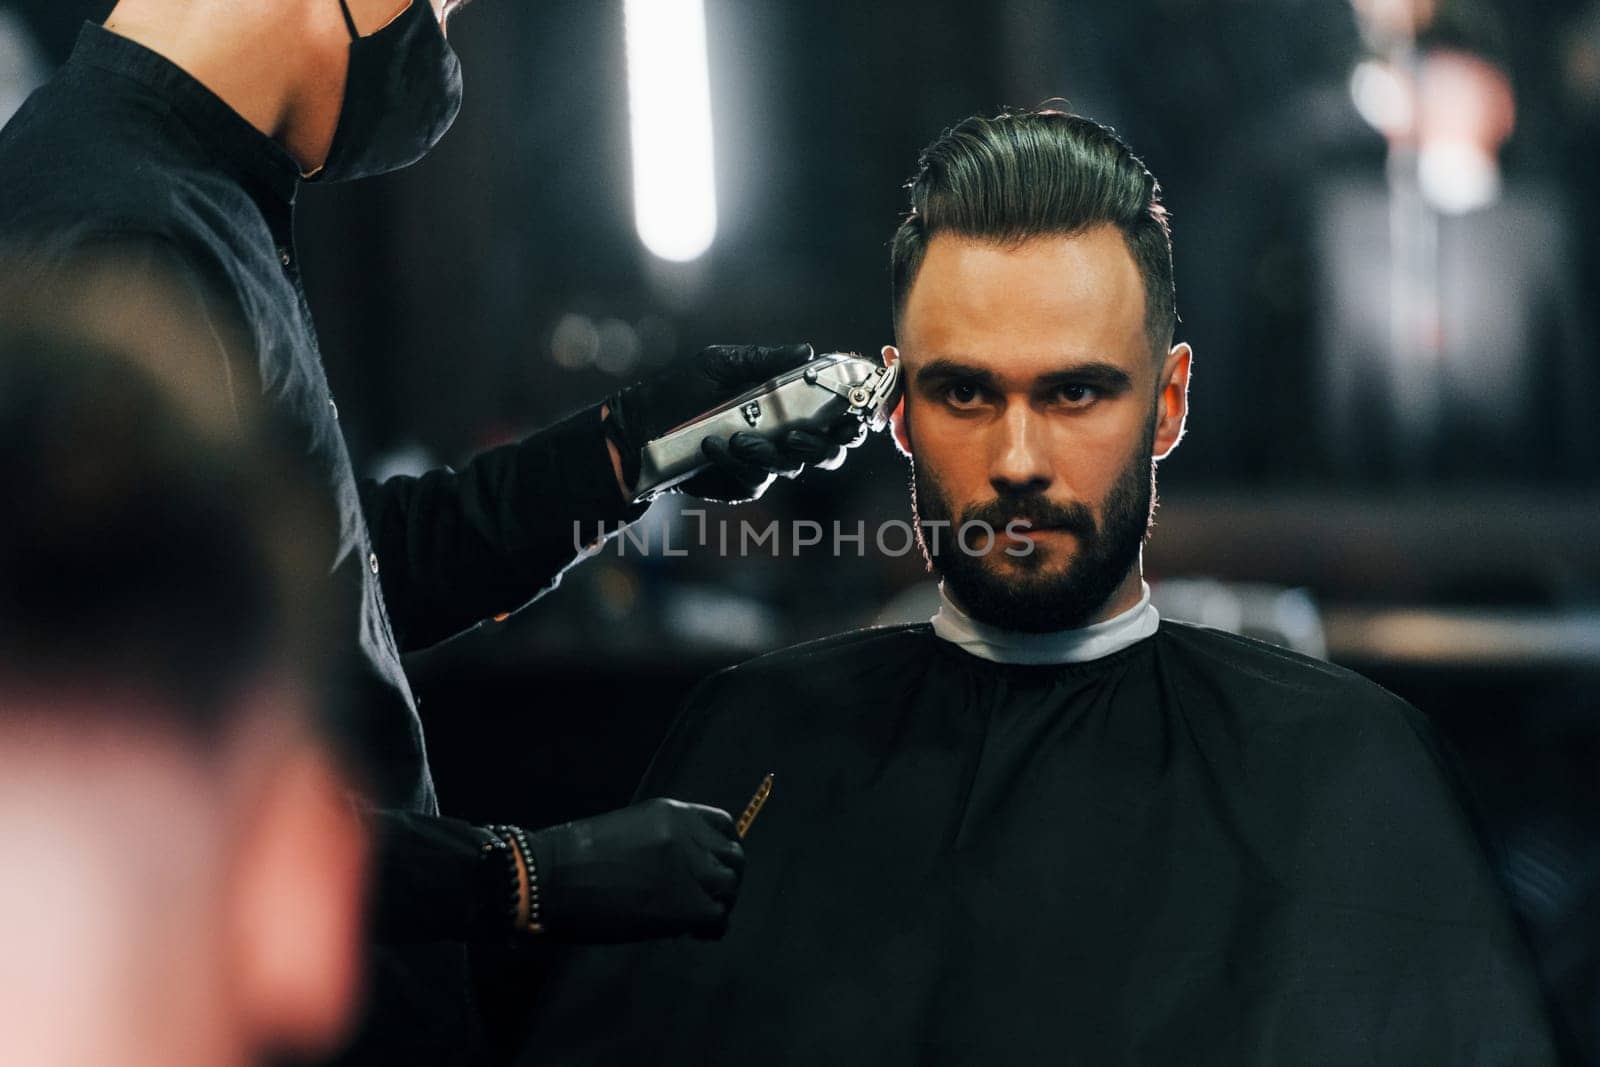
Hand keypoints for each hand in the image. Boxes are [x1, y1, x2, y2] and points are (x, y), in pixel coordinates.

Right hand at [527, 798, 744, 942]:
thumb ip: (662, 844)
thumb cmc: (573, 859)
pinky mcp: (686, 904)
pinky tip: (692, 933)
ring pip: (729, 888)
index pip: (723, 826)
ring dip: (718, 903)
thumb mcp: (626, 832)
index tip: (714, 866)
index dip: (724, 850)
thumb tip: (681, 872)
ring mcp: (689, 868)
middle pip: (734, 858)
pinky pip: (718, 918)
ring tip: (696, 919)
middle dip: (725, 879)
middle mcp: (687, 835)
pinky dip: (710, 928)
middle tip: (705, 898)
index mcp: (672, 813)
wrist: (550, 879)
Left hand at [606, 343, 867, 502]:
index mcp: (789, 403)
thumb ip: (765, 360)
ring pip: (793, 465)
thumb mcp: (722, 364)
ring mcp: (767, 462)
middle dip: (824, 444)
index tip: (853, 414)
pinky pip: (756, 479)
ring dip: (772, 452)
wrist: (642, 426)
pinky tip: (713, 447)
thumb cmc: (683, 389)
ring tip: (739, 438)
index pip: (835, 414)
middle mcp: (785, 435)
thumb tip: (809, 352)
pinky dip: (737, 462)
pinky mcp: (745, 484)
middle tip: (799, 435)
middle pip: (828, 450)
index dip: (852, 417)